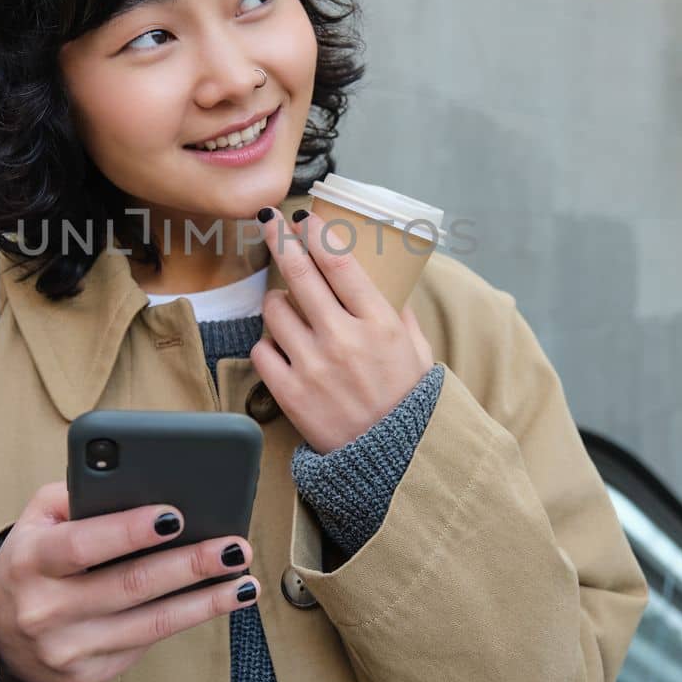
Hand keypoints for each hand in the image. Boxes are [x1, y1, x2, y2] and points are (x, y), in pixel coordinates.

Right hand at [0, 481, 258, 681]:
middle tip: (234, 546)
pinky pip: (146, 643)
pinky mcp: (88, 675)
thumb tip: (137, 482)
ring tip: (244, 580)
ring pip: (150, 623)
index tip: (175, 515)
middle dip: (190, 564)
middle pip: (131, 585)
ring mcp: (68, 648)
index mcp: (31, 561)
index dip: (130, 530)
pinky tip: (219, 600)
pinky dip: (188, 619)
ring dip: (206, 600)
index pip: (83, 544)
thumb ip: (76, 494)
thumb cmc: (33, 562)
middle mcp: (46, 609)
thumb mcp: (36, 521)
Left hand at [251, 207, 433, 453]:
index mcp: (379, 324)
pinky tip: (283, 347)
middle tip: (270, 223)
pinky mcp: (289, 392)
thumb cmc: (409, 405)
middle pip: (299, 274)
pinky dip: (268, 344)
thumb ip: (402, 317)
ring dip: (277, 301)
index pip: (339, 262)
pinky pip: (261, 350)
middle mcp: (344, 339)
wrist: (394, 463)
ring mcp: (313, 365)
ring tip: (288, 307)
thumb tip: (388, 287)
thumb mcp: (419, 354)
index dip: (316, 233)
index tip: (302, 218)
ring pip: (274, 310)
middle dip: (280, 241)